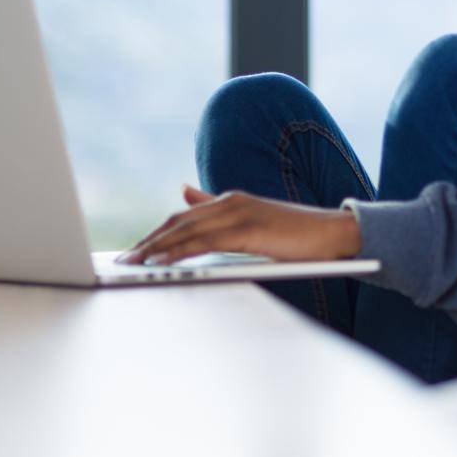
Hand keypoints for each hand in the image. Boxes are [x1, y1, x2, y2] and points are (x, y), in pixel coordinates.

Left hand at [117, 184, 361, 264]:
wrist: (333, 233)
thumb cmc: (296, 234)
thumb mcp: (252, 221)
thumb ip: (216, 208)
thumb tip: (185, 192)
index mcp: (231, 200)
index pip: (182, 217)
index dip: (155, 234)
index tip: (134, 251)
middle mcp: (231, 201)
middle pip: (178, 222)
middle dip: (148, 242)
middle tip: (123, 260)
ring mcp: (239, 213)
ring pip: (186, 230)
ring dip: (156, 248)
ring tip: (133, 265)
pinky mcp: (248, 229)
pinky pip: (205, 242)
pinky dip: (179, 252)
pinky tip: (162, 264)